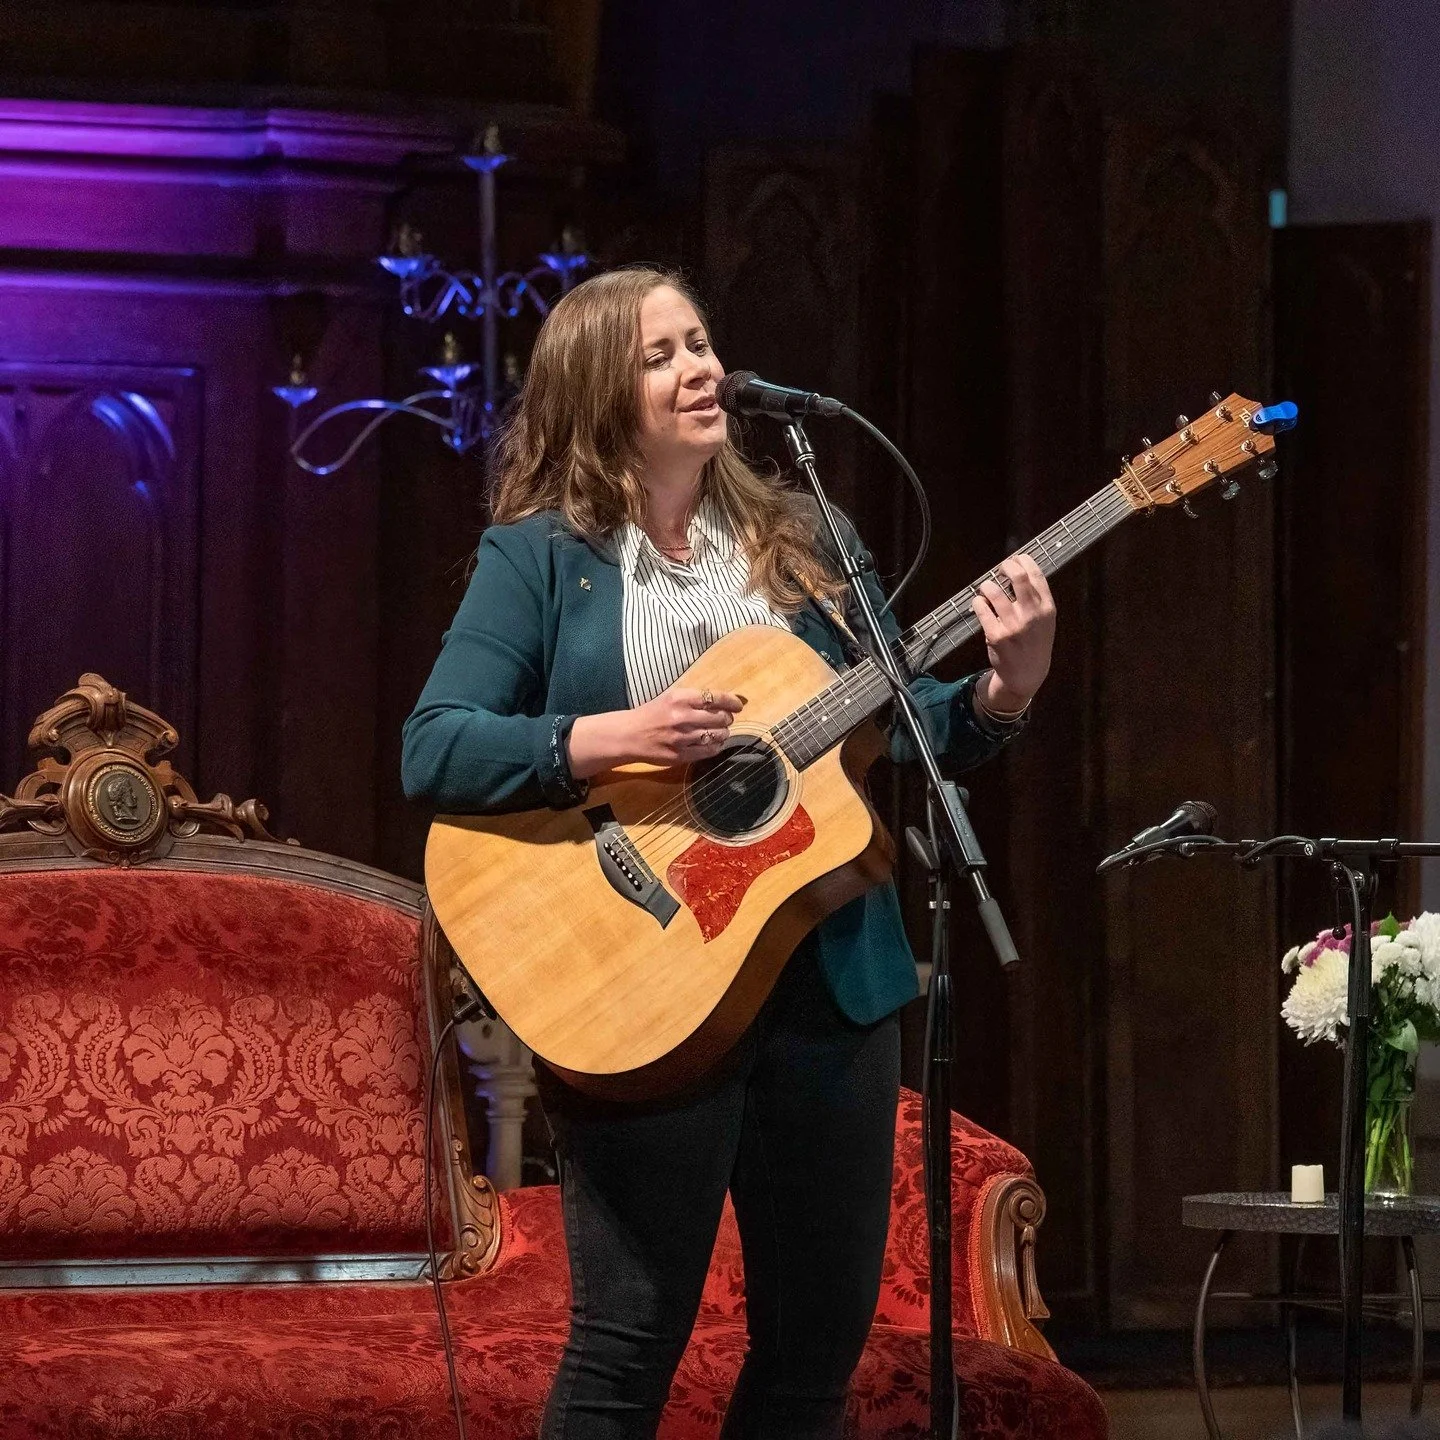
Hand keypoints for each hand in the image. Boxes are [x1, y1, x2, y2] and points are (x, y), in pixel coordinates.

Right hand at [567, 686, 744, 777]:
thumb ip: (695, 698)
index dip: (732, 702)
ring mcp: (682, 737)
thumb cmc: (652, 714)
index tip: (738, 706)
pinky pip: (709, 751)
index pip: (716, 697)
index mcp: (680, 698)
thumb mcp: (671, 697)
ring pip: (717, 735)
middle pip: (721, 717)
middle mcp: (682, 716)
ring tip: (718, 732)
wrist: (629, 735)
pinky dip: (716, 746)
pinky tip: (713, 743)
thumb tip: (725, 700)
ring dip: (723, 733)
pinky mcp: (681, 754)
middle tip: (724, 720)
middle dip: (726, 718)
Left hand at [971, 554, 1055, 712]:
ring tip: (987, 589)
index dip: (1022, 561)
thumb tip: (1019, 569)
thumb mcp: (1045, 620)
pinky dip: (978, 601)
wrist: (1027, 674)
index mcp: (1047, 608)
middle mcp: (1032, 615)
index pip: (1035, 574)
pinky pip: (981, 607)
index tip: (1015, 560)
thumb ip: (1036, 597)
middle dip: (1005, 566)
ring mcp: (1013, 625)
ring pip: (993, 590)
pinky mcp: (995, 635)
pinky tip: (980, 604)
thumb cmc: (1035, 643)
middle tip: (1000, 569)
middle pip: (1017, 576)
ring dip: (987, 585)